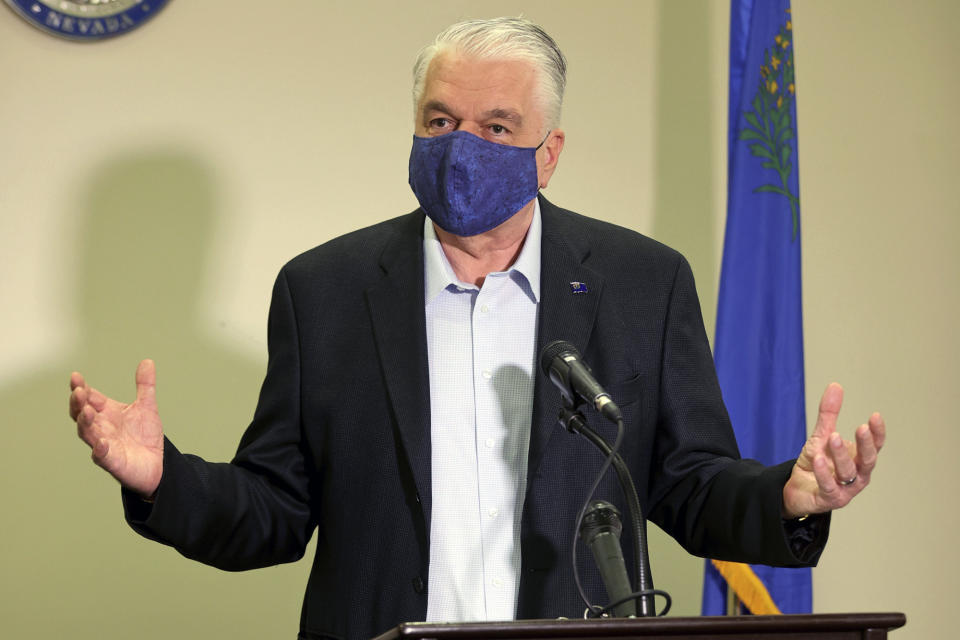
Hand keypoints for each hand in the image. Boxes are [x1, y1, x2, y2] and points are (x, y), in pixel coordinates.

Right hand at [69, 359, 164, 498]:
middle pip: (82, 414)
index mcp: (106, 412)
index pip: (89, 398)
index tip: (76, 376)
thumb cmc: (144, 436)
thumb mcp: (147, 406)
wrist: (157, 462)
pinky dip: (99, 450)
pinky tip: (101, 443)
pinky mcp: (112, 461)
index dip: (81, 388)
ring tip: (87, 410)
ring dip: (85, 422)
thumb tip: (147, 361)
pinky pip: (101, 456)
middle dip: (78, 403)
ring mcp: (103, 445)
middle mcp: (101, 427)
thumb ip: (145, 385)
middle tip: (78, 391)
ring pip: (87, 433)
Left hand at [782, 383, 885, 518]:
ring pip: (848, 472)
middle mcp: (858, 474)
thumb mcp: (821, 436)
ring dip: (841, 455)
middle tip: (862, 428)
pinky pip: (829, 486)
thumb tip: (835, 385)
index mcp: (860, 458)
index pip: (874, 445)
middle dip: (866, 444)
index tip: (875, 416)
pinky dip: (823, 473)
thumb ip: (829, 414)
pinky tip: (817, 459)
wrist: (797, 488)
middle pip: (867, 460)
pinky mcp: (831, 499)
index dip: (877, 432)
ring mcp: (846, 489)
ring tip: (833, 437)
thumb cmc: (816, 463)